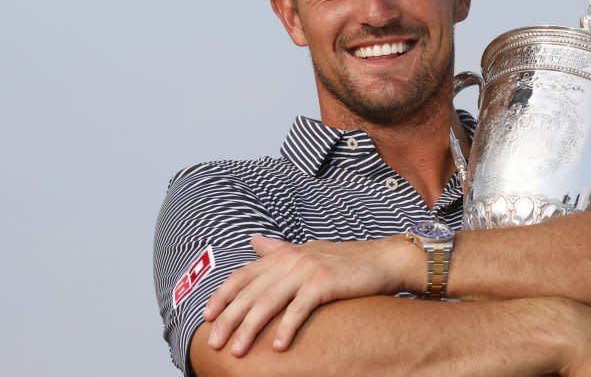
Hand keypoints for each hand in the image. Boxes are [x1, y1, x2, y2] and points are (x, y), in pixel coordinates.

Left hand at [204, 234, 418, 355]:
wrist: (382, 259)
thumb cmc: (345, 260)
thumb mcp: (307, 250)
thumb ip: (277, 249)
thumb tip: (253, 240)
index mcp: (283, 254)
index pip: (243, 274)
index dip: (222, 295)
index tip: (208, 316)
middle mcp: (291, 260)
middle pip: (250, 292)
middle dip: (229, 318)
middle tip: (215, 343)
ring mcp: (306, 271)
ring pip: (268, 302)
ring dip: (249, 328)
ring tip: (238, 350)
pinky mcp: (324, 284)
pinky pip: (299, 309)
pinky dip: (286, 328)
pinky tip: (278, 347)